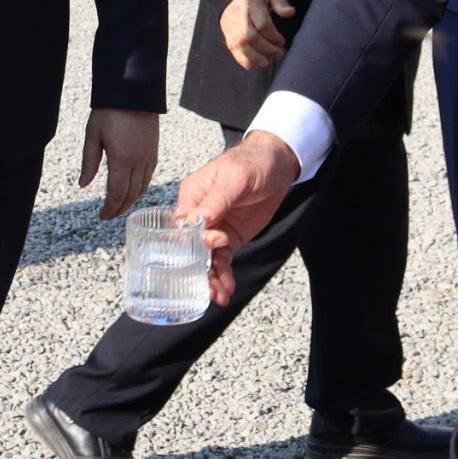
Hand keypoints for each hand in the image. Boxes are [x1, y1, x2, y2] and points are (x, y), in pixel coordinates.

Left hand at [79, 108, 158, 219]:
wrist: (132, 91)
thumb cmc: (108, 111)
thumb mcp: (92, 136)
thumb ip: (89, 162)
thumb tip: (83, 184)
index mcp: (122, 160)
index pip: (116, 194)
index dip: (110, 208)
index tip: (102, 216)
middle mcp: (139, 162)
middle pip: (131, 195)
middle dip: (119, 208)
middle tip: (109, 215)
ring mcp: (149, 156)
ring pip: (142, 187)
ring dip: (131, 200)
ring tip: (119, 205)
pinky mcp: (154, 150)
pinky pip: (149, 176)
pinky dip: (141, 187)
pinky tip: (133, 189)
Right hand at [181, 130, 299, 302]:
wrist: (277, 166)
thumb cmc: (252, 163)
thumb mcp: (235, 178)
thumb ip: (216, 200)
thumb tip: (195, 221)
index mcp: (192, 195)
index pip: (180, 223)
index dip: (186, 242)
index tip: (199, 253)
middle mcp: (199, 214)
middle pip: (190, 246)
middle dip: (197, 268)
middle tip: (207, 286)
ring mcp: (215, 228)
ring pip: (206, 257)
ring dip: (211, 277)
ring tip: (219, 295)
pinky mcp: (230, 238)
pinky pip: (222, 259)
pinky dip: (224, 275)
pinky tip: (227, 288)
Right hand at [218, 0, 293, 69]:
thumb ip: (280, 2)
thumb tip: (290, 12)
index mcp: (251, 3)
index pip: (262, 24)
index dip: (273, 35)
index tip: (282, 41)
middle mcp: (238, 14)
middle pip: (250, 36)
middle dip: (266, 48)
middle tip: (279, 53)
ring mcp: (230, 23)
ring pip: (239, 43)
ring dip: (253, 56)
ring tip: (265, 63)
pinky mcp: (226, 31)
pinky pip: (231, 46)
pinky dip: (240, 58)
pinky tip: (250, 65)